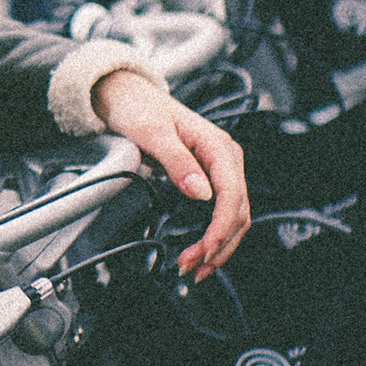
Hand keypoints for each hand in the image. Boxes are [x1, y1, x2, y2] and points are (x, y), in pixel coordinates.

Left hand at [93, 68, 249, 276]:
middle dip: (218, 244)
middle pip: (238, 211)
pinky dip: (215, 236)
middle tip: (192, 268)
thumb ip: (177, 162)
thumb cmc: (139, 109)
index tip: (204, 249)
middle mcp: (225, 157)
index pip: (231, 194)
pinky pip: (222, 212)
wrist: (127, 97)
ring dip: (219, 246)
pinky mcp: (210, 177)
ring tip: (196, 268)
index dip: (220, 227)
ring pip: (234, 217)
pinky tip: (202, 252)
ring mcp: (219, 169)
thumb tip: (200, 192)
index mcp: (217, 145)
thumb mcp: (152, 133)